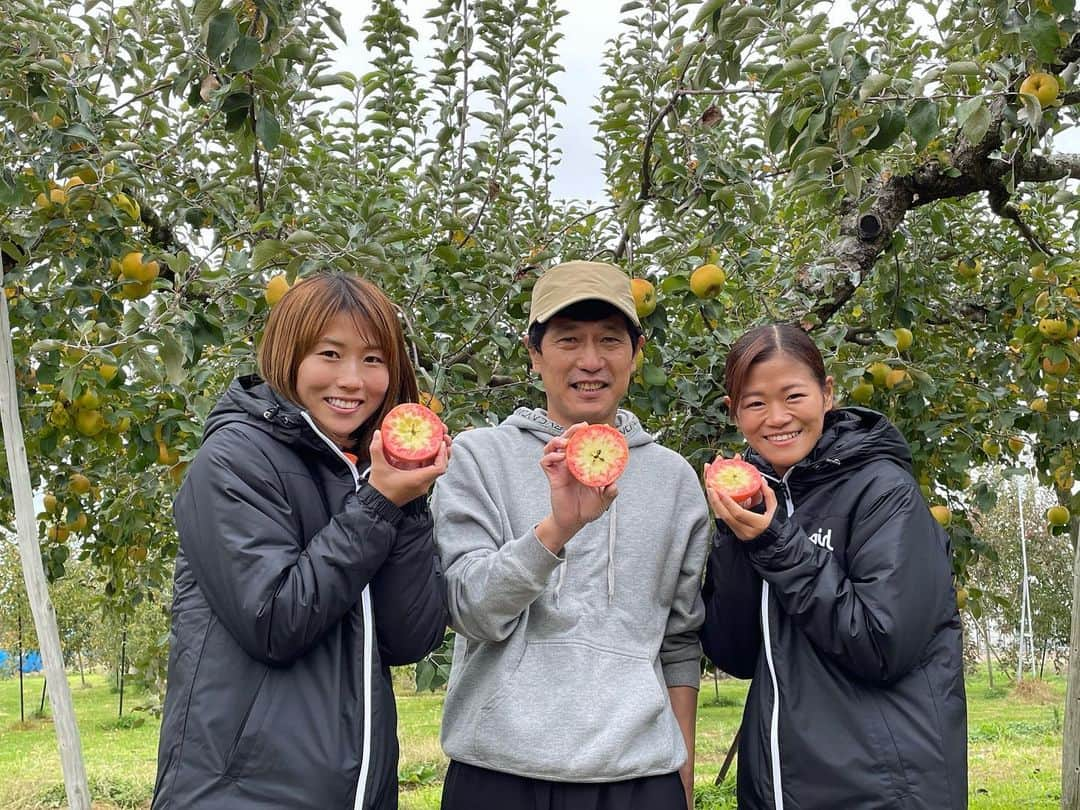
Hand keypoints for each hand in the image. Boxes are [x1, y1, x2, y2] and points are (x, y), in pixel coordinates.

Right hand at [367, 427, 451, 506]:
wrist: (378, 504)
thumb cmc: (380, 491)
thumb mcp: (378, 467)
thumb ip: (377, 449)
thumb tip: (378, 434)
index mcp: (417, 479)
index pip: (439, 468)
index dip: (443, 454)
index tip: (440, 443)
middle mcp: (423, 483)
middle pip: (441, 466)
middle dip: (444, 451)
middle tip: (442, 437)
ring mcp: (422, 485)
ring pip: (436, 468)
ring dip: (439, 455)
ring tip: (437, 441)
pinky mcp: (419, 484)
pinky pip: (430, 471)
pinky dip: (431, 460)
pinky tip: (427, 450)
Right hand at [535, 422, 617, 552]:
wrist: (574, 522)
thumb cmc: (588, 508)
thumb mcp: (604, 500)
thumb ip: (610, 492)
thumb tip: (614, 485)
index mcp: (583, 464)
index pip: (584, 444)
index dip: (590, 434)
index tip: (601, 427)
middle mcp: (571, 463)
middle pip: (568, 439)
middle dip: (573, 430)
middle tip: (582, 426)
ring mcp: (560, 469)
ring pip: (553, 447)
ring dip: (557, 440)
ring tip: (565, 441)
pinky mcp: (552, 477)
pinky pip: (546, 462)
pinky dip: (550, 456)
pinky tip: (559, 457)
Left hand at [705, 460, 776, 541]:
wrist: (771, 541)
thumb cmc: (773, 525)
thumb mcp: (774, 509)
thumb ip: (768, 494)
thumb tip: (761, 480)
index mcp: (757, 524)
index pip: (739, 514)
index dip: (728, 502)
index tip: (720, 490)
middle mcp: (746, 531)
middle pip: (726, 516)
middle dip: (716, 501)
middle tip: (710, 487)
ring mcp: (738, 533)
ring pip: (722, 518)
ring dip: (714, 503)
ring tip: (709, 489)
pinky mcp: (733, 532)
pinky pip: (723, 519)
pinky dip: (717, 507)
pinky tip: (713, 498)